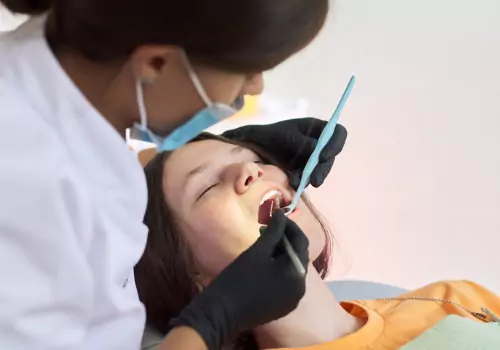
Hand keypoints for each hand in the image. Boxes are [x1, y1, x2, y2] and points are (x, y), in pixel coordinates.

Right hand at [170, 211, 308, 349]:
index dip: (289, 226)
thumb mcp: (257, 251)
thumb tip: (281, 214)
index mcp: (297, 273)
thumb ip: (273, 231)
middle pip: (298, 256)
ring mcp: (292, 300)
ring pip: (292, 269)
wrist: (221, 312)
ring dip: (281, 254)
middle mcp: (300, 288)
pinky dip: (279, 269)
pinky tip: (265, 262)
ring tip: (264, 242)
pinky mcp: (283, 306)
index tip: (276, 215)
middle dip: (285, 239)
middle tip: (267, 227)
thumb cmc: (238, 278)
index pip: (301, 242)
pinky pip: (286, 281)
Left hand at [222, 118, 346, 188]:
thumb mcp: (284, 135)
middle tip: (315, 181)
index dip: (335, 144)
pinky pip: (309, 178)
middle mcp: (318, 143)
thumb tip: (315, 149)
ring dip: (313, 177)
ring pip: (321, 169)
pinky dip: (302, 181)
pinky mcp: (304, 171)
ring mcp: (312, 158)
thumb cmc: (269, 135)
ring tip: (298, 182)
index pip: (338, 133)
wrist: (252, 147)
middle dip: (323, 169)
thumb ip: (300, 141)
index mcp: (316, 128)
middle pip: (330, 155)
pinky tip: (293, 183)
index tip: (323, 156)